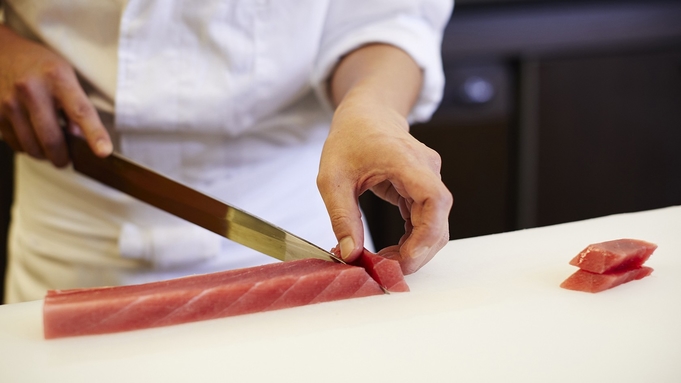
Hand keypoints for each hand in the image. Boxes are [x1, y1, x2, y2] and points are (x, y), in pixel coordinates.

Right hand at [0, 25, 111, 166]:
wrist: (2, 53)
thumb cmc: (41, 67)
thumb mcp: (66, 76)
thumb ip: (76, 106)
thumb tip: (81, 138)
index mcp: (57, 77)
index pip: (80, 111)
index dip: (94, 134)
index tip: (103, 152)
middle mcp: (31, 89)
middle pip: (51, 138)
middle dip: (62, 157)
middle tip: (67, 159)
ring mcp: (9, 102)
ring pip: (32, 146)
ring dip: (45, 154)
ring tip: (50, 145)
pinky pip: (16, 144)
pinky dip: (28, 147)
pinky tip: (32, 135)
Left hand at [317, 99, 451, 273]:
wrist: (365, 115)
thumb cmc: (349, 139)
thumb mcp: (332, 179)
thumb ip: (342, 218)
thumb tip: (350, 254)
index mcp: (408, 162)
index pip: (434, 201)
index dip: (425, 236)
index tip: (402, 260)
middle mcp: (427, 170)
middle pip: (439, 222)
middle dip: (417, 252)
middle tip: (385, 270)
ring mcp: (429, 180)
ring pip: (435, 226)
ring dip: (414, 250)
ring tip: (382, 262)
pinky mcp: (423, 189)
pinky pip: (425, 221)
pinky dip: (410, 240)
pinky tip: (388, 251)